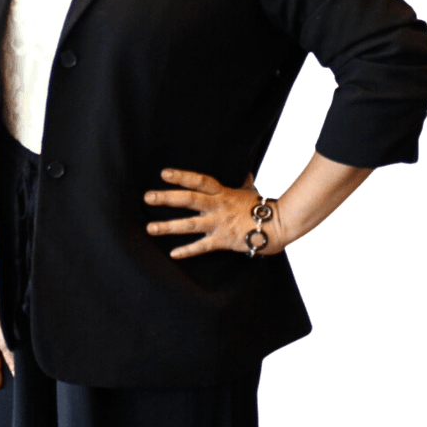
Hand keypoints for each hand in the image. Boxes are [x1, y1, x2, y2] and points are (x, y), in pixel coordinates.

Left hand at [144, 169, 286, 259]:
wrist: (278, 225)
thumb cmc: (262, 208)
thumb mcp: (250, 191)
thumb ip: (244, 183)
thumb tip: (246, 173)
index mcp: (222, 193)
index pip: (199, 181)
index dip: (182, 176)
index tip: (164, 173)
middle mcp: (218, 206)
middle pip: (189, 199)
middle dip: (167, 198)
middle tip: (148, 197)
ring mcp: (219, 223)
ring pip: (190, 224)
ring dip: (169, 226)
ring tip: (150, 228)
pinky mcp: (223, 240)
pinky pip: (202, 246)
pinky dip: (188, 250)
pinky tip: (173, 253)